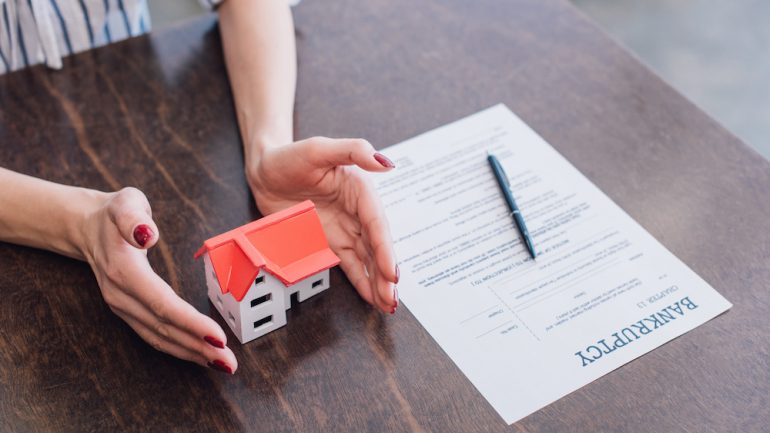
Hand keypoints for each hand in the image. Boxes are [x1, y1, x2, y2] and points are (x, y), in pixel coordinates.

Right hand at [80, 188, 236, 372]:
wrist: (86, 227)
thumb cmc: (114, 213)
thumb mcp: (125, 202)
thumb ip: (134, 216)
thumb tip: (147, 234)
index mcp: (124, 271)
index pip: (161, 303)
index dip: (190, 322)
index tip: (217, 335)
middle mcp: (121, 296)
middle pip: (164, 327)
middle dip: (199, 346)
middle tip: (229, 361)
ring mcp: (122, 307)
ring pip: (159, 337)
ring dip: (191, 354)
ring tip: (222, 364)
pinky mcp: (128, 312)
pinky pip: (155, 336)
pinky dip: (179, 348)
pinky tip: (200, 355)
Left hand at [246, 137, 399, 312]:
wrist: (264, 170)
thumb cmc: (290, 155)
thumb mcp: (319, 149)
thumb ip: (354, 151)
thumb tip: (386, 163)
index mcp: (360, 190)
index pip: (376, 223)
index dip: (385, 249)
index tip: (391, 272)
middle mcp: (356, 211)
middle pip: (375, 246)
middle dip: (384, 273)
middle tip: (391, 298)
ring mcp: (344, 228)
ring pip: (366, 259)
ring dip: (378, 282)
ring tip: (388, 304)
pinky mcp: (330, 241)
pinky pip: (349, 263)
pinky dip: (361, 280)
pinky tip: (371, 297)